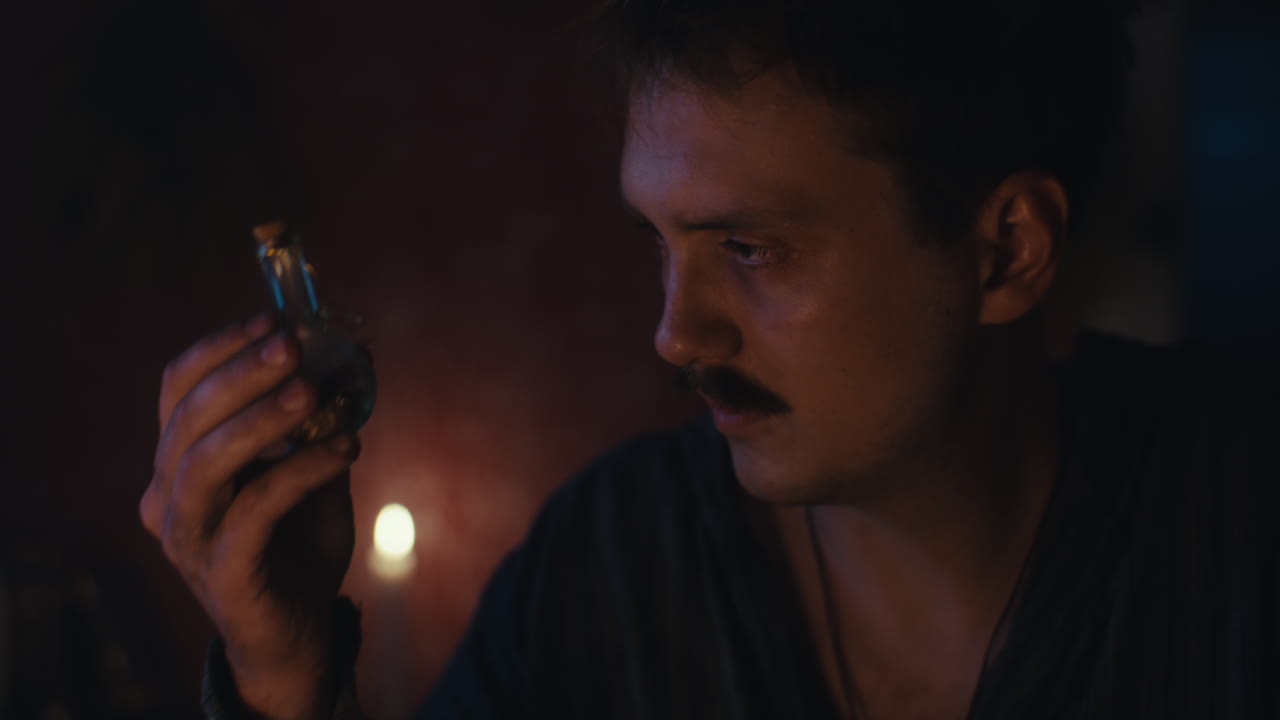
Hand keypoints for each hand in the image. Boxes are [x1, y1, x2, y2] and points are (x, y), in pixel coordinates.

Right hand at [140, 314, 360, 719]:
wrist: (300, 630)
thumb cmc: (300, 543)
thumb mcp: (313, 470)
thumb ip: (320, 420)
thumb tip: (356, 355)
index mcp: (178, 462)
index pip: (177, 389)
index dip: (220, 348)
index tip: (272, 318)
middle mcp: (168, 496)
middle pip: (187, 417)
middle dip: (243, 371)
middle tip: (293, 343)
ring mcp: (187, 537)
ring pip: (203, 462)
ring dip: (261, 418)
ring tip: (313, 391)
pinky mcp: (222, 571)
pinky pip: (253, 509)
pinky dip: (300, 469)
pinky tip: (344, 449)